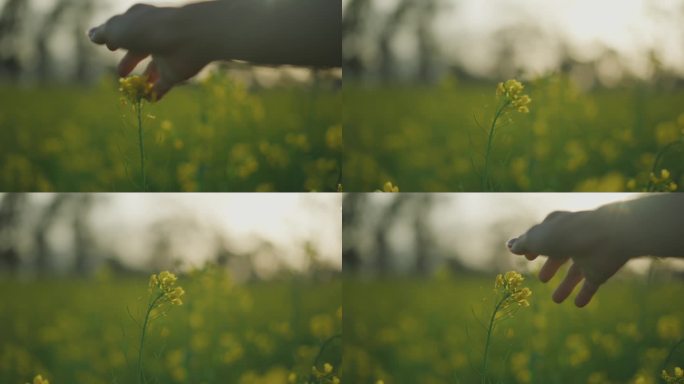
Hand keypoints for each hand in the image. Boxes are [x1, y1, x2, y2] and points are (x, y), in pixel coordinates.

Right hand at [89, 4, 210, 99]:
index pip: (127, 27)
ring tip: (134, 89)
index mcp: (140, 20)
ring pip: (154, 69)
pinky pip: (164, 85)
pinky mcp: (175, 73)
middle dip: (130, 61)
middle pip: (140, 50)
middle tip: (121, 74)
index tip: (109, 47)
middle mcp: (154, 36)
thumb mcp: (118, 30)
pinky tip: (148, 100)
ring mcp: (166, 55)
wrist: (187, 38)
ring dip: (145, 78)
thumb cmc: (148, 30)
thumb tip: (91, 35)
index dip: (117, 37)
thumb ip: (104, 34)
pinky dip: (156, 92)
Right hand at [507, 208, 633, 307]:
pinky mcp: (599, 271)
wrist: (606, 239)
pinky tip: (577, 304)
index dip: (533, 245)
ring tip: (556, 300)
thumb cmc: (566, 235)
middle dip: (551, 266)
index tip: (526, 257)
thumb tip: (510, 246)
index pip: (543, 235)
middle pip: (560, 255)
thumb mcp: (538, 239)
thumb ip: (524, 244)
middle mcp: (573, 239)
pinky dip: (584, 294)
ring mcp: (587, 256)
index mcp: (557, 226)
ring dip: (566, 286)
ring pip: (575, 273)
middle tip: (543, 278)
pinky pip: (591, 285)